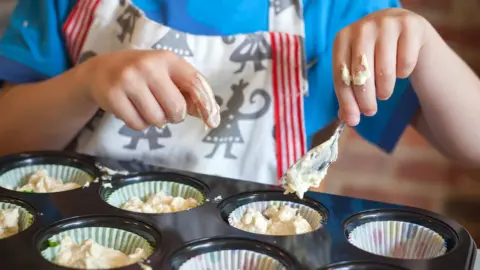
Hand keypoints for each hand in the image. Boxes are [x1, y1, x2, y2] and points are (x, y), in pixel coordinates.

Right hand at [80, 50, 219, 129]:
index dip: (206, 104)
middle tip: (165, 109)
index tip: (212, 122)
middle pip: (176, 108)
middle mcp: (148, 65)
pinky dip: (139, 124)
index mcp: (168, 59)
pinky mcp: (113, 95)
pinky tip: (132, 110)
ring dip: (155, 120)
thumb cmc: (144, 76)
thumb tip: (211, 117)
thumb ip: (189, 93)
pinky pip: (138, 125)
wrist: (101, 71)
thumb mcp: (167, 75)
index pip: (195, 83)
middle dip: (174, 116)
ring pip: (157, 119)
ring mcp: (129, 79)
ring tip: (146, 107)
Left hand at [333, 8, 432, 125]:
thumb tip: (347, 119)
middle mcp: (363, 27)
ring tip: (384, 93)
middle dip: (365, 99)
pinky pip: (406, 62)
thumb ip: (349, 93)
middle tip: (370, 112)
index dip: (347, 101)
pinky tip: (401, 72)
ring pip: (384, 70)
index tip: (354, 120)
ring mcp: (387, 23)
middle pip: (361, 74)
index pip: (341, 75)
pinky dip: (403, 73)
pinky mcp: (410, 25)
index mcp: (342, 37)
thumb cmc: (374, 54)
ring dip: (384, 90)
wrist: (403, 29)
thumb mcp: (357, 69)